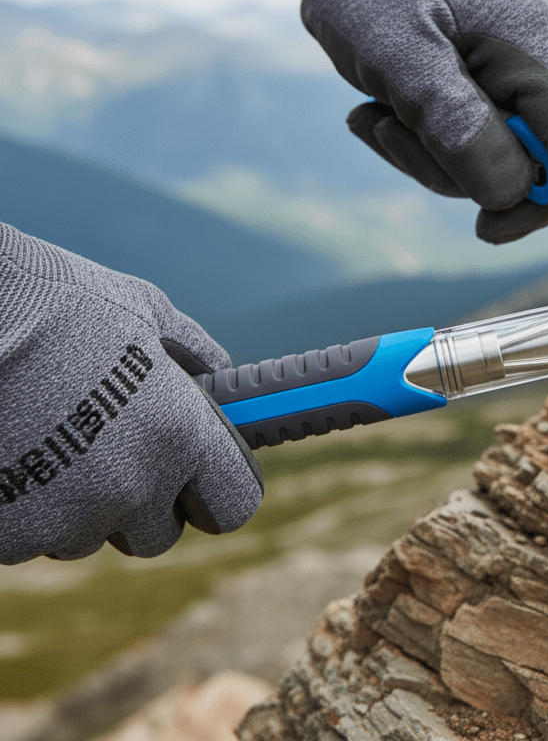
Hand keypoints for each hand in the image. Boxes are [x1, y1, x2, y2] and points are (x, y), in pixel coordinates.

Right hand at [0, 223, 262, 563]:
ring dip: (80, 505)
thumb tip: (217, 367)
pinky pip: (32, 537)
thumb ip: (193, 350)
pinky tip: (15, 453)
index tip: (202, 479)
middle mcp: (133, 488)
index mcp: (182, 436)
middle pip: (158, 534)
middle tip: (116, 452)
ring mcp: (67, 519)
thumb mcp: (146, 311)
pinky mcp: (9, 536)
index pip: (233, 504)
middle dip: (144, 502)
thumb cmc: (62, 303)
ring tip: (54, 438)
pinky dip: (27, 508)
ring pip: (88, 536)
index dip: (217, 490)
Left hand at [241, 0, 547, 282]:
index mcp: (534, 45)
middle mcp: (541, 64)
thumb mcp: (398, 52)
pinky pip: (472, 154)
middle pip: (542, 170)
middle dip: (469, 177)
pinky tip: (380, 112)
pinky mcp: (490, 95)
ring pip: (498, 170)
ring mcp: (518, 81)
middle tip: (399, 137)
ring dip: (432, 160)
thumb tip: (509, 192)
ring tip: (381, 113)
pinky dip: (424, 148)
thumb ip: (453, 120)